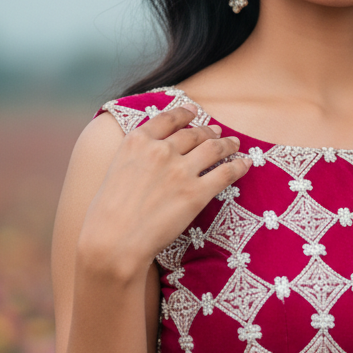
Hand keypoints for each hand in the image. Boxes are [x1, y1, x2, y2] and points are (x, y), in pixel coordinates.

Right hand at [76, 106, 250, 280]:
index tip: (193, 111)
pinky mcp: (196, 193)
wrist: (113, 241)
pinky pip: (225, 173)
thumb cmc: (106, 215)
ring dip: (227, 144)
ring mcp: (180, 170)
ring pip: (213, 148)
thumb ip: (134, 157)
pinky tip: (246, 163)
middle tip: (217, 132)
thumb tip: (146, 156)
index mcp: (137, 141)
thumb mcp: (114, 171)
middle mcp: (160, 150)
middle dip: (208, 131)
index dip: (184, 113)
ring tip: (234, 144)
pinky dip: (238, 166)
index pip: (167, 119)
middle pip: (193, 133)